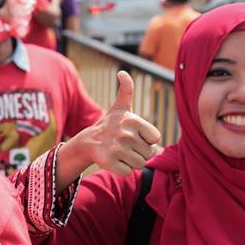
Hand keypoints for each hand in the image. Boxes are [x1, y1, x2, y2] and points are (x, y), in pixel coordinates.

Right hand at [58, 71, 160, 188]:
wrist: (88, 141)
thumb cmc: (110, 124)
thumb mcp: (120, 107)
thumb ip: (126, 90)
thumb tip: (122, 72)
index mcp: (133, 120)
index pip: (155, 139)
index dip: (147, 140)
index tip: (134, 135)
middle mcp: (125, 134)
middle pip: (148, 153)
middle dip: (139, 152)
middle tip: (125, 145)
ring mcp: (116, 148)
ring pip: (139, 164)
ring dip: (131, 161)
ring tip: (120, 152)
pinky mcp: (109, 162)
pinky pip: (128, 172)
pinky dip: (122, 169)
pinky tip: (114, 160)